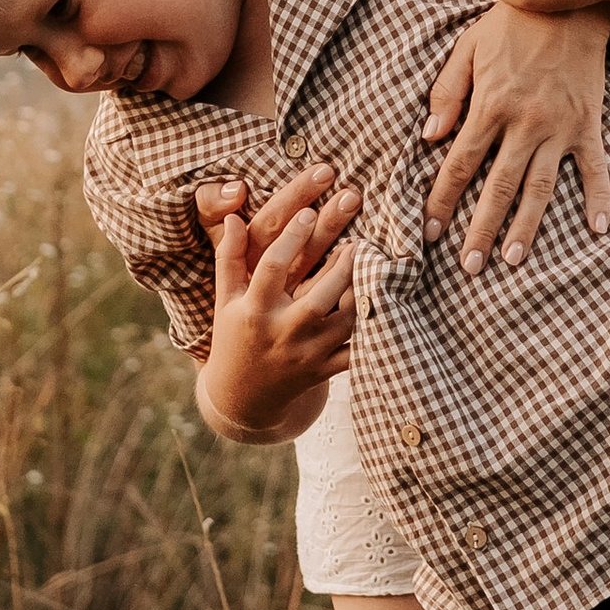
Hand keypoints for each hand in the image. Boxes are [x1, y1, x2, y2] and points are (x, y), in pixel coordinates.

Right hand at [194, 169, 362, 438]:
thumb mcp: (226, 298)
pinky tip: (383, 300)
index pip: (272, 267)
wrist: (243, 397)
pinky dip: (373, 330)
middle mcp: (282, 333)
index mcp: (254, 311)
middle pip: (319, 298)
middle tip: (358, 238)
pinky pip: (357, 350)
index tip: (309, 212)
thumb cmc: (234, 336)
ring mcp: (307, 354)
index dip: (292, 237)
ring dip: (362, 293)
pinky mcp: (326, 370)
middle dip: (342, 267)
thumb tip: (234, 215)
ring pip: (345, 323)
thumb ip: (230, 256)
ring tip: (374, 263)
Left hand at [420, 0, 609, 272]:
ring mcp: (560, 127)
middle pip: (497, 187)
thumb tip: (429, 138)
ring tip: (513, 259)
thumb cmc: (511, 23)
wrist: (570, 1)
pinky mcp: (589, 123)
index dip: (441, 201)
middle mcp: (524, 123)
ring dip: (527, 226)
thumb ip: (447, 93)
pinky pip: (595, 168)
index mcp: (489, 106)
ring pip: (540, 187)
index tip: (429, 232)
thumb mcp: (467, 48)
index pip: (458, 165)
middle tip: (468, 266)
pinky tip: (597, 229)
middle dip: (480, 230)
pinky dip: (598, 199)